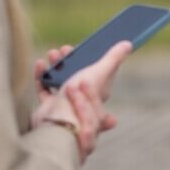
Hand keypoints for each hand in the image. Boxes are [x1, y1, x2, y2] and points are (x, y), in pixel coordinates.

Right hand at [31, 41, 131, 161]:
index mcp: (99, 93)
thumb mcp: (99, 74)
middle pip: (78, 75)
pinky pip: (45, 89)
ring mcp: (66, 104)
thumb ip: (112, 59)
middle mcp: (84, 100)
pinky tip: (41, 63)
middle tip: (66, 49)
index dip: (93, 58)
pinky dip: (42, 75)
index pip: (100, 73)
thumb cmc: (82, 100)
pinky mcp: (50, 108)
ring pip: (61, 80)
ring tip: (53, 54)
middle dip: (71, 60)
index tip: (85, 47)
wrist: (58, 125)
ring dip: (57, 65)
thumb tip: (129, 44)